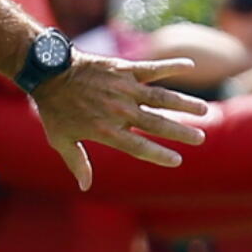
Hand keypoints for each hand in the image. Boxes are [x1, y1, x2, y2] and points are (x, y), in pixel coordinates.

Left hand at [32, 53, 207, 189]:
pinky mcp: (123, 69)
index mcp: (106, 130)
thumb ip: (76, 162)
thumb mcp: (61, 140)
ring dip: (184, 103)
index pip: (139, 147)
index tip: (177, 160)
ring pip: (161, 97)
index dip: (159, 155)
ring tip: (203, 110)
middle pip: (157, 123)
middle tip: (201, 138)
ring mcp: (123, 89)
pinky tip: (190, 65)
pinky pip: (152, 68)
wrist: (48, 72)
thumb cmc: (54, 109)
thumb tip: (85, 186)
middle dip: (181, 132)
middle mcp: (119, 110)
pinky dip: (171, 66)